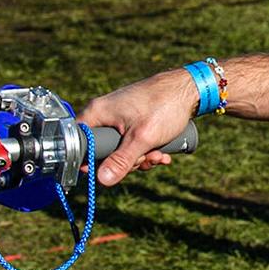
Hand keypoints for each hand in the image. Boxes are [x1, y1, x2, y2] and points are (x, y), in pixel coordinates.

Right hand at [77, 69, 201, 186]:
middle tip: (145, 158)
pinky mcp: (135, 122)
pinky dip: (148, 151)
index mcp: (97, 113)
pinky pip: (134, 144)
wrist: (190, 89)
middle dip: (127, 161)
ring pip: (122, 150)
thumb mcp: (141, 138)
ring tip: (159, 154)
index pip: (79, 143)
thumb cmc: (163, 106)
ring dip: (142, 158)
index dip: (90, 160)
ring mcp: (121, 119)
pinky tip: (163, 153)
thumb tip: (102, 180)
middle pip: (103, 151)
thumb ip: (121, 160)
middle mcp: (105, 115)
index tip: (110, 168)